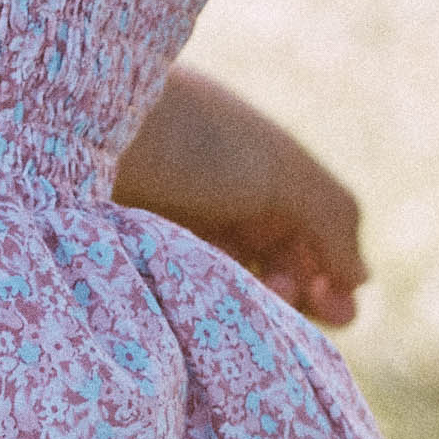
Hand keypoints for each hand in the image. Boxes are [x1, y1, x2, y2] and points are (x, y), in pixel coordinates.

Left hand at [110, 62, 365, 324]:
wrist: (77, 125)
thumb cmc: (192, 138)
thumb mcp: (281, 171)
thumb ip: (331, 220)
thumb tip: (360, 278)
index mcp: (263, 170)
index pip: (312, 238)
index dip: (331, 278)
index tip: (339, 310)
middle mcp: (223, 200)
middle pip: (275, 267)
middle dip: (300, 297)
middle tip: (300, 311)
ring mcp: (177, 228)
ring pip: (232, 286)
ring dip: (259, 304)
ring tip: (262, 300)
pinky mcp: (134, 254)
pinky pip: (185, 295)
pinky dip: (210, 310)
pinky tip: (218, 312)